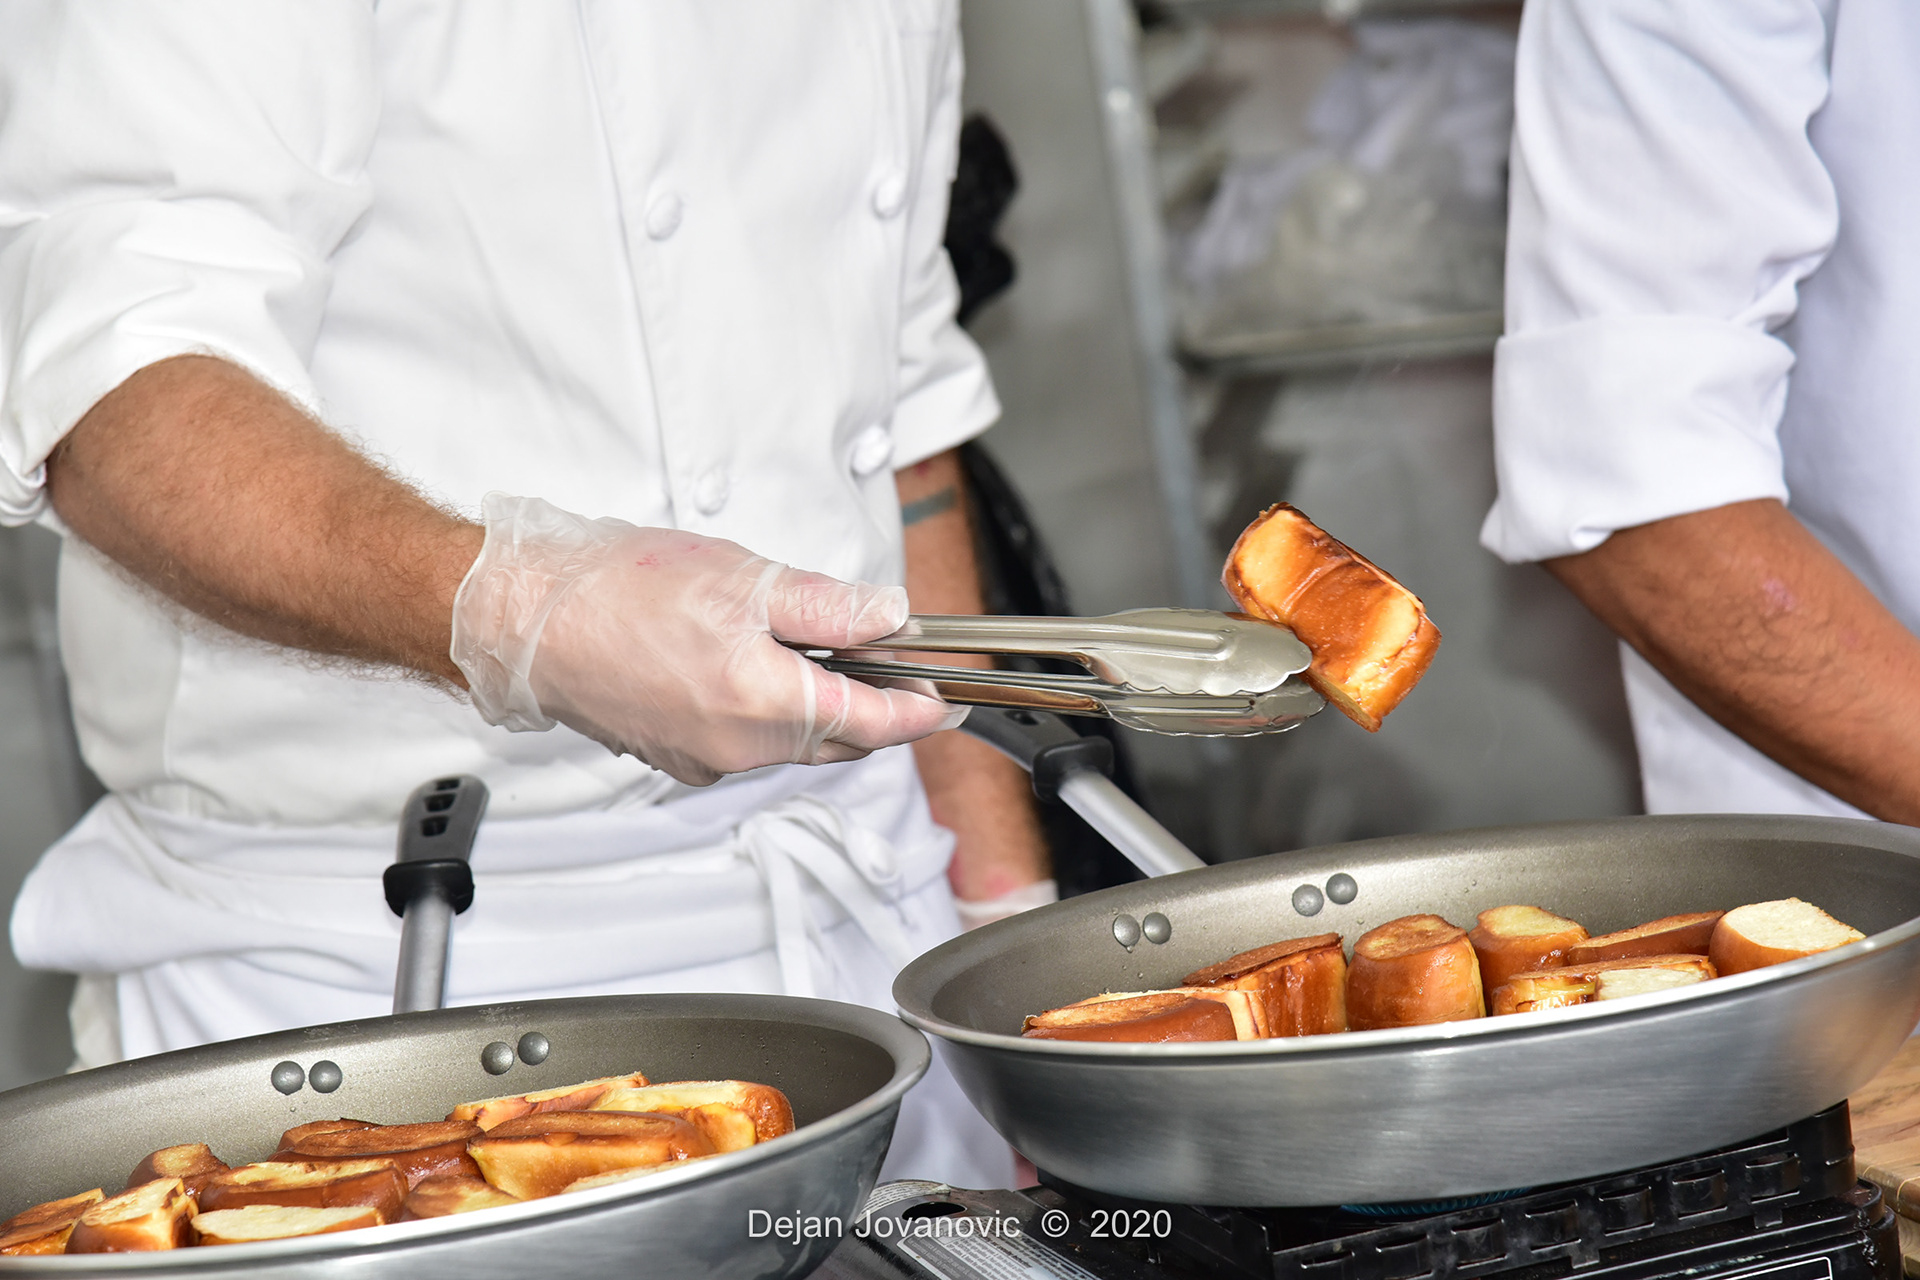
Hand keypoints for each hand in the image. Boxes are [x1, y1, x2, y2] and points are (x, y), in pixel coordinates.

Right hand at [451, 493, 965, 784]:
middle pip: (837, 739)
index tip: (945, 701)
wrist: (524, 615)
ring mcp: (704, 759)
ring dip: (818, 705)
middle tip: (896, 669)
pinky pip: (747, 741)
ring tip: (817, 650)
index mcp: (766, 704)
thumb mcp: (745, 580)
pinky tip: (756, 667)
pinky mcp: (675, 755)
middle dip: (873, 708)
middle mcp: (738, 748)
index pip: (873, 723)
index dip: (919, 711)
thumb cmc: (616, 591)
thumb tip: (891, 619)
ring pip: (792, 740)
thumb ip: (829, 606)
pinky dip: (769, 711)